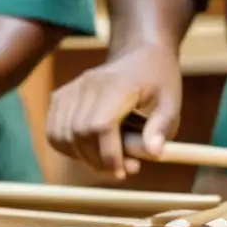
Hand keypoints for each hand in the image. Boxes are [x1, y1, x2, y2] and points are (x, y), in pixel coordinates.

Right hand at [46, 44, 181, 178]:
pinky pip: (54, 132)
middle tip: (120, 169)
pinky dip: (67, 148)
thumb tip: (154, 154)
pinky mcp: (61, 96)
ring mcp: (71, 89)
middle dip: (98, 161)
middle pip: (79, 133)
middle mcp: (88, 85)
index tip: (124, 172)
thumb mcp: (171, 103)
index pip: (102, 125)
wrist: (138, 54)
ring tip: (106, 160)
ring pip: (62, 135)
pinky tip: (88, 151)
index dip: (109, 155)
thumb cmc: (158, 81)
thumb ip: (161, 128)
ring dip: (82, 157)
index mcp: (117, 85)